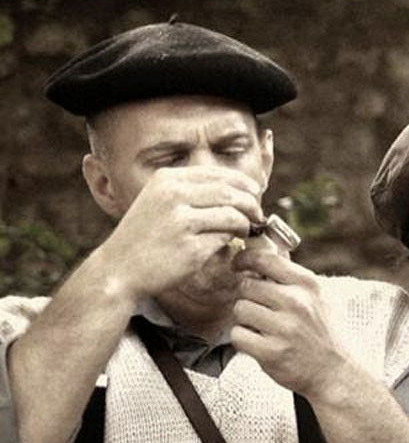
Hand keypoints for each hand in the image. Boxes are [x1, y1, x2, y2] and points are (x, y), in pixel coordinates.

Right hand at [96, 166, 263, 300]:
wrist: (119, 268)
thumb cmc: (146, 236)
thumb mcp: (161, 200)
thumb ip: (193, 190)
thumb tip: (240, 188)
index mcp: (167, 179)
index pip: (220, 174)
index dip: (244, 184)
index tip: (254, 194)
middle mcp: (173, 196)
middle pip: (231, 192)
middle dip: (251, 204)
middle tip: (257, 215)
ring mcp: (181, 222)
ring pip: (233, 216)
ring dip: (246, 224)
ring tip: (244, 231)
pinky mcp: (190, 248)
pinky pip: (225, 240)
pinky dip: (231, 242)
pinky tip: (226, 246)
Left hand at [230, 249, 353, 398]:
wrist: (336, 373)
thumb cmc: (325, 334)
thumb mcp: (319, 298)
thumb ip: (292, 276)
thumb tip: (266, 249)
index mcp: (308, 285)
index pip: (264, 260)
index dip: (244, 259)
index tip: (239, 265)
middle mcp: (297, 303)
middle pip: (246, 286)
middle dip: (248, 298)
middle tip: (260, 310)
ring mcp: (284, 328)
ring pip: (240, 310)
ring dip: (246, 320)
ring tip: (263, 329)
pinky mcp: (271, 352)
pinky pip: (238, 335)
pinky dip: (244, 341)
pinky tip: (260, 344)